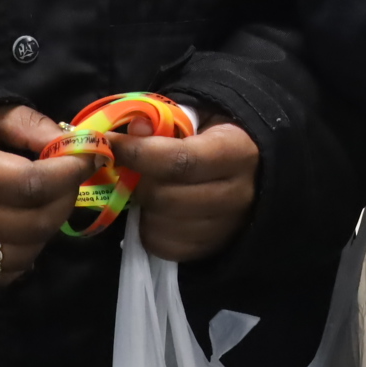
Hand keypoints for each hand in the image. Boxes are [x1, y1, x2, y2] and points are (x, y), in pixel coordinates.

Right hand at [0, 105, 99, 288]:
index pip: (30, 183)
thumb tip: (71, 144)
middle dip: (65, 198)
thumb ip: (28, 126)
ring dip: (47, 227)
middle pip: (33, 222)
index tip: (86, 158)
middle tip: (70, 179)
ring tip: (44, 201)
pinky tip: (22, 227)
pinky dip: (26, 253)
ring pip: (24, 253)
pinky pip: (6, 275)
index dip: (68, 173)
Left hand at [112, 109, 258, 262]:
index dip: (140, 153)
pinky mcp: (210, 250)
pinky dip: (149, 228)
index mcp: (237, 152)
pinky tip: (157, 210)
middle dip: (137, 181)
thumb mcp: (200, 117)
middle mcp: (237, 194)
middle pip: (165, 196)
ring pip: (160, 224)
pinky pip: (162, 246)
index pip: (180, 160)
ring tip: (149, 187)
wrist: (252, 172)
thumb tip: (134, 130)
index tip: (113, 143)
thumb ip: (167, 119)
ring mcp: (225, 227)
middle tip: (129, 168)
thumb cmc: (217, 138)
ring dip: (143, 206)